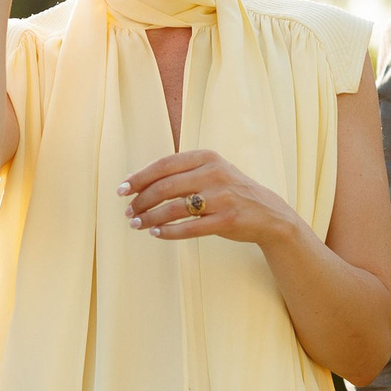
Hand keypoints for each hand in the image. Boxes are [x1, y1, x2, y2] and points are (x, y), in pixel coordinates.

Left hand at [118, 150, 295, 248]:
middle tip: (128, 212)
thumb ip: (181, 172)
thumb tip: (137, 181)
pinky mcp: (226, 220)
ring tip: (137, 224)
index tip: (122, 190)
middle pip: (165, 187)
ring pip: (174, 209)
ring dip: (150, 218)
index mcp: (207, 157)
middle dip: (141, 201)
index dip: (139, 178)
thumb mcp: (211, 171)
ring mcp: (221, 197)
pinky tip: (156, 233)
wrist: (269, 214)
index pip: (164, 165)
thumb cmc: (230, 191)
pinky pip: (189, 228)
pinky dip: (168, 232)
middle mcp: (214, 173)